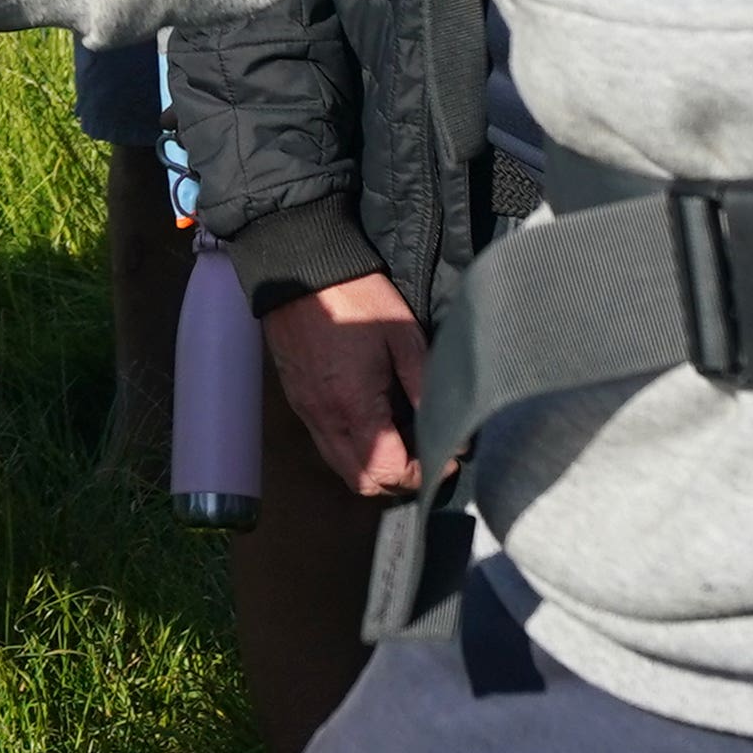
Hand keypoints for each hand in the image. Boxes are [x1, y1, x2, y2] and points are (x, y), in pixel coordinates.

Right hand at [263, 272, 429, 498]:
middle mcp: (326, 419)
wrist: (301, 270)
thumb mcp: (405, 337)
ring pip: (342, 468)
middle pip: (362, 482)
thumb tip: (454, 430)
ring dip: (373, 468)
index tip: (445, 457)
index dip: (421, 474)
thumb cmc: (358, 298)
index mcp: (355, 406)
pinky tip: (374, 422)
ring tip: (402, 440)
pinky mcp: (298, 402)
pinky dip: (353, 450)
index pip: (388, 472)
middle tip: (426, 456)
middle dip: (397, 480)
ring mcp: (307, 413)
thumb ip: (427, 390)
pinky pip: (327, 445)